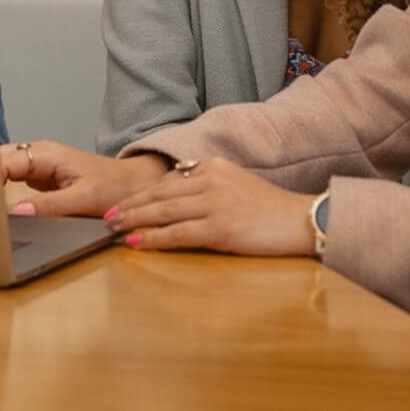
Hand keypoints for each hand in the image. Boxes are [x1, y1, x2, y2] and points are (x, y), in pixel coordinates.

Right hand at [1, 139, 172, 217]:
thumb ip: (48, 205)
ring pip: (2, 166)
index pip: (4, 160)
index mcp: (46, 154)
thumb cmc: (113, 188)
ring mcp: (38, 165)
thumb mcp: (82, 199)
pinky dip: (0, 186)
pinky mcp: (40, 177)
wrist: (134, 186)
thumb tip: (17, 211)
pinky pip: (12, 176)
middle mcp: (39, 155)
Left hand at [108, 157, 314, 257]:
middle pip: (159, 194)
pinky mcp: (220, 227)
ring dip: (134, 221)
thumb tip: (177, 195)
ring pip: (162, 212)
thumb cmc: (271, 209)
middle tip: (106, 216)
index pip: (168, 181)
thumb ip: (208, 186)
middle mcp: (211, 180)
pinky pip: (177, 234)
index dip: (142, 194)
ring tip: (113, 229)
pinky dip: (153, 239)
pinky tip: (136, 243)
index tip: (122, 202)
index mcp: (214, 167)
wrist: (302, 220)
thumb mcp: (237, 185)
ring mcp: (215, 203)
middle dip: (129, 205)